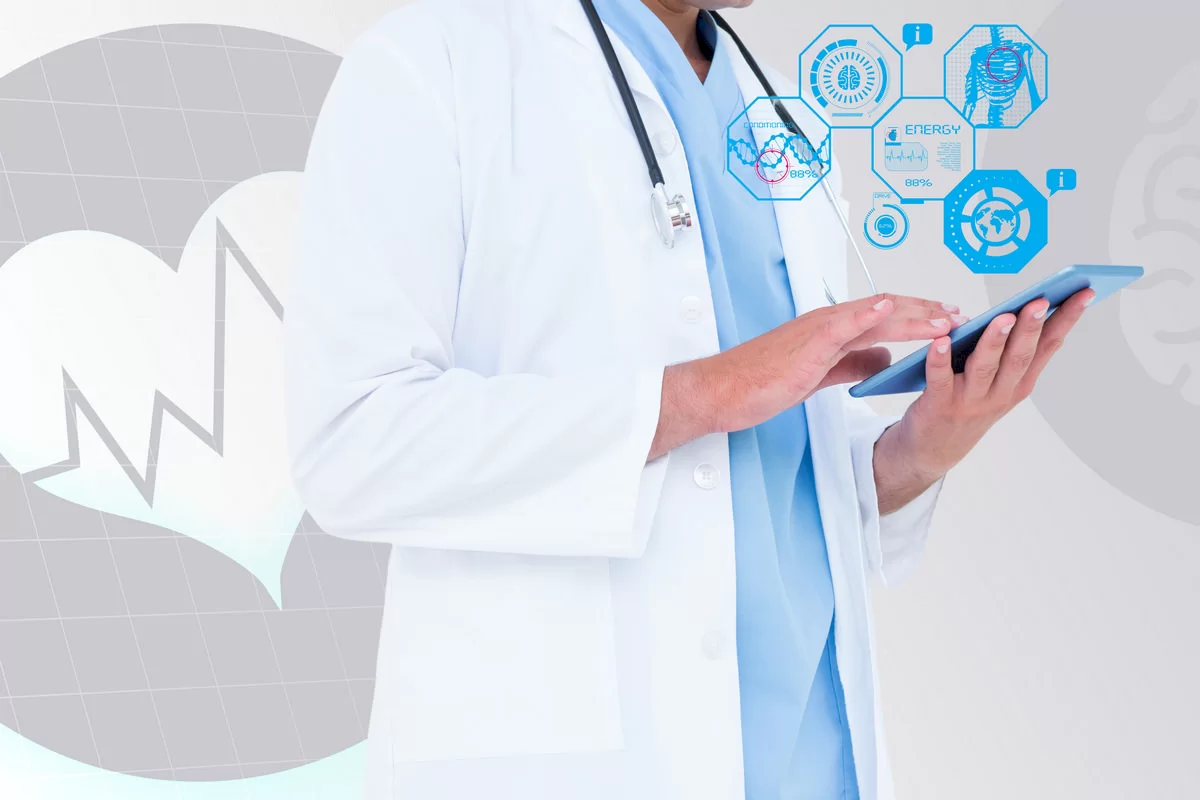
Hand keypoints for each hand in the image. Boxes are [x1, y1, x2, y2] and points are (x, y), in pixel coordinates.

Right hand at [650, 293, 958, 459]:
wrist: (723, 391)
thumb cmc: (760, 383)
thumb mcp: (820, 374)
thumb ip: (852, 362)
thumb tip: (884, 359)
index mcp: (831, 329)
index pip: (884, 316)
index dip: (920, 316)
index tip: (950, 320)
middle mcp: (827, 322)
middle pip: (888, 310)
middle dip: (928, 312)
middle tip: (963, 317)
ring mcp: (817, 330)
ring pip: (873, 314)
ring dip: (913, 314)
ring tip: (944, 318)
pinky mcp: (805, 344)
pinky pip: (840, 324)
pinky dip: (865, 313)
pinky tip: (887, 309)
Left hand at [873, 288, 1095, 511]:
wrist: (933, 450)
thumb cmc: (968, 406)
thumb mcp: (1001, 384)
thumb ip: (1013, 353)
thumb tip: (1032, 311)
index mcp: (1020, 382)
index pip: (1049, 346)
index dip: (1067, 319)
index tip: (1085, 293)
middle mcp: (1001, 392)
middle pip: (1020, 356)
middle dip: (1031, 327)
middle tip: (1042, 301)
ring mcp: (971, 400)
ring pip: (985, 367)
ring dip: (994, 341)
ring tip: (1003, 317)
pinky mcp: (940, 405)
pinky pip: (940, 379)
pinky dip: (940, 359)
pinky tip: (941, 341)